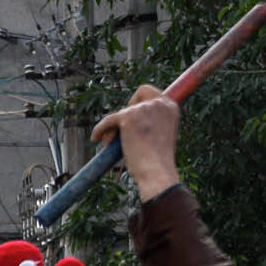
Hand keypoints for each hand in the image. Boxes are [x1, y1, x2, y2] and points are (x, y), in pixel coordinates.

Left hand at [91, 83, 182, 199]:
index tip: (131, 113)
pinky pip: (107, 120)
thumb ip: (152, 123)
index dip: (139, 102)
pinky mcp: (128, 117)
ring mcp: (144, 109)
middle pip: (138, 94)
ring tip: (113, 145)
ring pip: (120, 112)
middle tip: (121, 128)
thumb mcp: (161, 135)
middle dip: (127, 110)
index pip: (151, 93)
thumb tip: (134, 122)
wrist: (157, 171)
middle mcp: (159, 103)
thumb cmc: (158, 161)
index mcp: (171, 107)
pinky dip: (100, 129)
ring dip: (114, 128)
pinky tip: (95, 138)